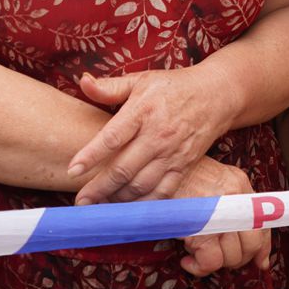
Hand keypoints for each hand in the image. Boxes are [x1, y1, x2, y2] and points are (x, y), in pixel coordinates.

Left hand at [68, 67, 238, 204]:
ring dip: (118, 200)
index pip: (112, 137)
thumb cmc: (173, 87)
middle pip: (124, 170)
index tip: (73, 169)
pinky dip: (145, 205)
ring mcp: (172, 154)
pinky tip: (128, 208)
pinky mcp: (184, 167)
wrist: (216, 96)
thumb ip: (110, 87)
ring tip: (99, 206)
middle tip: (81, 201)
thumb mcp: (141, 80)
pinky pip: (163, 193)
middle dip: (99, 189)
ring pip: (141, 186)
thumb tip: (83, 82)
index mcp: (143, 111)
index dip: (91, 155)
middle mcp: (157, 136)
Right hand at [173, 157, 270, 276]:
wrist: (157, 168)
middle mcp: (235, 200)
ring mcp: (219, 215)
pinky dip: (199, 267)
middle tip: (217, 254)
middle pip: (251, 245)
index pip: (263, 224)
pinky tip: (188, 260)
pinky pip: (210, 262)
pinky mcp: (200, 230)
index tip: (258, 261)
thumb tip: (258, 253)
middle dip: (236, 258)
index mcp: (240, 186)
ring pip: (231, 257)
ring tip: (198, 251)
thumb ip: (234, 207)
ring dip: (215, 261)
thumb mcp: (214, 181)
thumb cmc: (181, 177)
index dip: (262, 248)